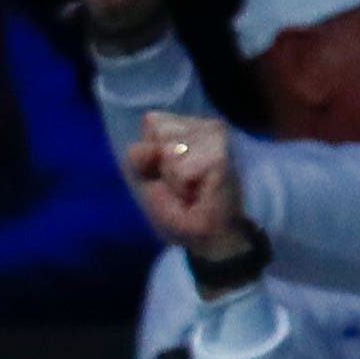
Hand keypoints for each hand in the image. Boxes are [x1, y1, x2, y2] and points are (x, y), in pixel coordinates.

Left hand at [125, 113, 253, 267]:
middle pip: (159, 130)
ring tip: (192, 188)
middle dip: (160, 165)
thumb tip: (147, 149)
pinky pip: (180, 169)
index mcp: (189, 126)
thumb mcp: (146, 181)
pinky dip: (182, 187)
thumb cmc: (180, 207)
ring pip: (168, 149)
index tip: (167, 172)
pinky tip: (200, 192)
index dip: (150, 152)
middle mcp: (206, 126)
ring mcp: (218, 138)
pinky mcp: (222, 157)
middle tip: (183, 184)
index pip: (152, 121)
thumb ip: (137, 160)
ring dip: (173, 178)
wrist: (210, 238)